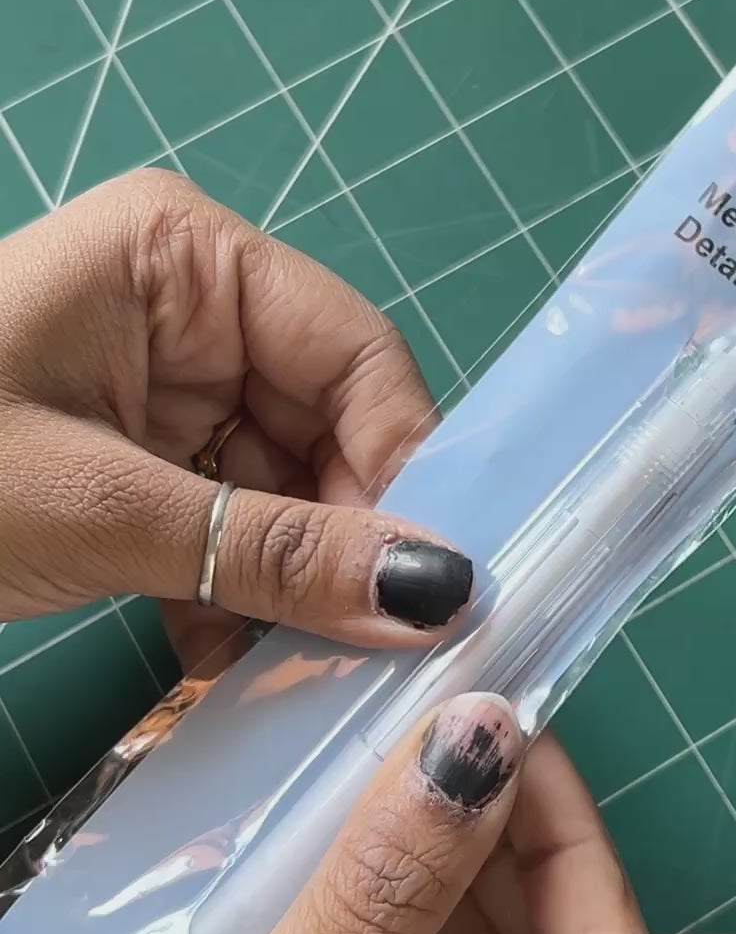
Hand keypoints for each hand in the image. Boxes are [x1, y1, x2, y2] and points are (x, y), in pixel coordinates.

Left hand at [0, 170, 473, 661]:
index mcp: (184, 258)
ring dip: (287, 587)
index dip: (404, 467)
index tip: (439, 585)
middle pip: (327, 429)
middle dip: (343, 544)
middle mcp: (186, 308)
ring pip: (281, 491)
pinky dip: (230, 596)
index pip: (354, 353)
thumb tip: (438, 593)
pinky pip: (224, 525)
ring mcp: (156, 385)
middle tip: (369, 657)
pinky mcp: (128, 459)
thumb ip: (272, 549)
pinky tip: (218, 661)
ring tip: (289, 675)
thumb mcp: (100, 507)